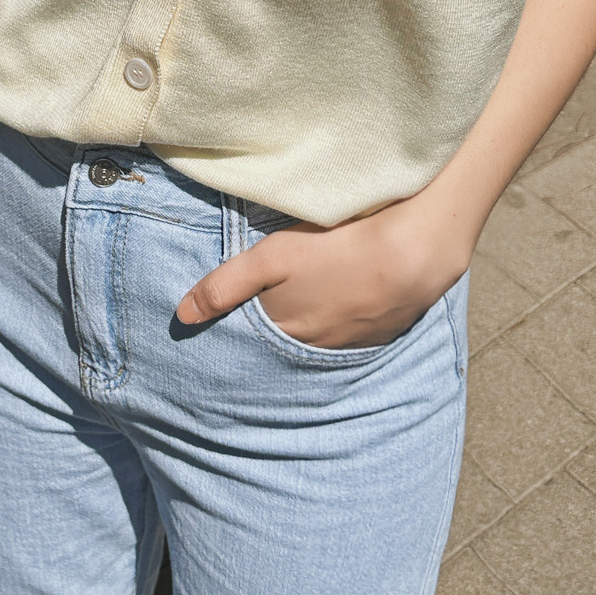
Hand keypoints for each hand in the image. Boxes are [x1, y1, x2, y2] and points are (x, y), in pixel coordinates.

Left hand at [175, 193, 477, 349]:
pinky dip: (343, 318)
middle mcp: (313, 346)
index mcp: (284, 328)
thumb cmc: (337, 248)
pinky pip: (350, 332)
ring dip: (311, 321)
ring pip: (317, 336)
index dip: (241, 321)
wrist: (414, 254)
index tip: (231, 316)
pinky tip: (347, 296)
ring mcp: (350, 343)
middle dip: (273, 326)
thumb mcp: (272, 257)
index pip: (251, 334)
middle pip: (283, 337)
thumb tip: (181, 318)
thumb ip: (224, 285)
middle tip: (276, 298)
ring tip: (312, 293)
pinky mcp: (381, 332)